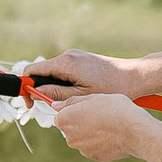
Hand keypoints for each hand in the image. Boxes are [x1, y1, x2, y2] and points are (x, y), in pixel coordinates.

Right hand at [27, 49, 152, 99]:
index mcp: (65, 63)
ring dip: (53, 87)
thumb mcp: (81, 96)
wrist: (134, 76)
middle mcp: (67, 55)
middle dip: (41, 89)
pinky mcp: (81, 59)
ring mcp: (74, 56)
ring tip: (67, 102)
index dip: (27, 87)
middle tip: (49, 106)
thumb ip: (56, 94)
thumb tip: (36, 93)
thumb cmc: (111, 87)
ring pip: (53, 73)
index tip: (30, 103)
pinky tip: (75, 94)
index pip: (33, 70)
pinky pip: (63, 71)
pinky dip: (63, 83)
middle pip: (42, 72)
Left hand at [51, 93, 159, 161]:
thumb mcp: (92, 97)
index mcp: (65, 120)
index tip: (85, 108)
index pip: (60, 115)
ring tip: (108, 124)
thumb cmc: (114, 109)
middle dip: (80, 123)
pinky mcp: (95, 156)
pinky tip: (112, 134)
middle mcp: (70, 137)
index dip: (73, 111)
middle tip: (98, 114)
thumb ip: (71, 101)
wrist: (135, 130)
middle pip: (70, 128)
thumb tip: (56, 105)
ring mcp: (82, 149)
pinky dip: (100, 142)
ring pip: (82, 138)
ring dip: (90, 132)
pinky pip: (94, 147)